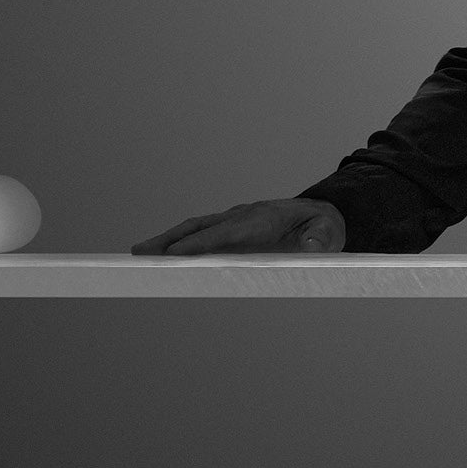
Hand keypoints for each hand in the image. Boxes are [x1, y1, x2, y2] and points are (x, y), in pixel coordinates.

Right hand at [130, 198, 346, 255]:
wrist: (324, 213)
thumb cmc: (323, 228)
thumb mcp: (327, 236)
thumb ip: (319, 241)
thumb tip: (312, 246)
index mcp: (261, 220)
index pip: (224, 233)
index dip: (199, 244)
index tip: (174, 254)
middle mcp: (243, 216)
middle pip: (200, 228)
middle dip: (170, 239)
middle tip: (139, 252)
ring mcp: (236, 220)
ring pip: (197, 229)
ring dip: (169, 240)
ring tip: (141, 252)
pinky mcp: (234, 227)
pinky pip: (204, 233)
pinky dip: (182, 241)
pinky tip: (166, 253)